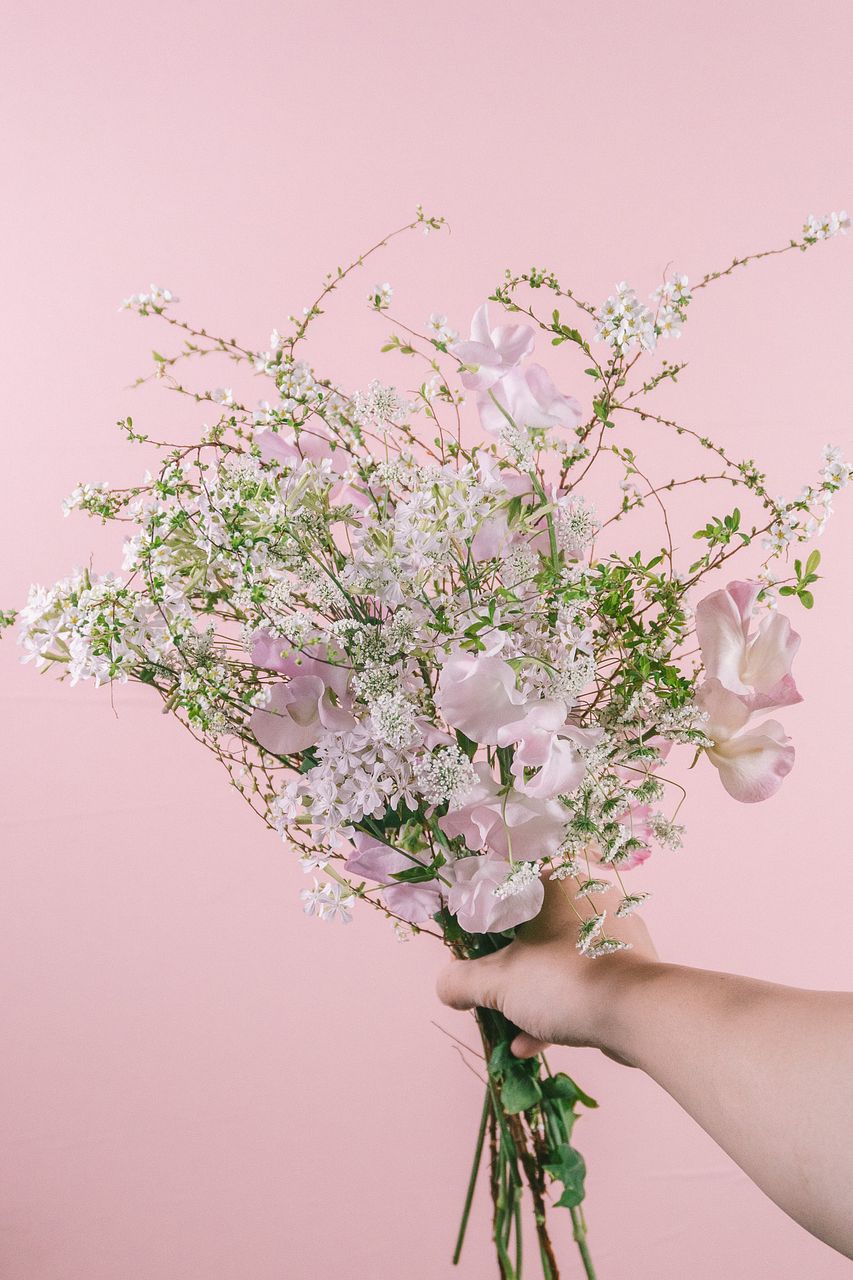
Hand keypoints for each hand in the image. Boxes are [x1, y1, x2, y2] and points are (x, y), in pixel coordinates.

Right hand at [436, 874, 658, 1061]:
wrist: (640, 1013)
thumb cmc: (564, 981)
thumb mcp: (498, 982)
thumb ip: (462, 982)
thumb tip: (444, 987)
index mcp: (557, 882)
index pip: (509, 891)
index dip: (483, 924)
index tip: (469, 954)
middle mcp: (588, 896)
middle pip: (533, 929)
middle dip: (508, 967)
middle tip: (489, 990)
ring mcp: (615, 932)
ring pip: (559, 958)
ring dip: (531, 993)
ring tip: (507, 1025)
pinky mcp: (630, 966)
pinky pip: (584, 980)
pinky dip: (558, 1006)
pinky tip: (531, 1042)